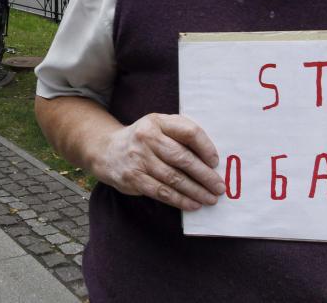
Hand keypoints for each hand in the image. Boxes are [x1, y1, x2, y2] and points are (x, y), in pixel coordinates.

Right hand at [94, 113, 224, 210]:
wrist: (107, 151)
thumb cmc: (143, 139)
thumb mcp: (158, 126)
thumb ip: (181, 132)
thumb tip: (210, 157)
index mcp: (157, 122)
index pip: (188, 132)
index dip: (206, 147)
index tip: (215, 162)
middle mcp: (147, 138)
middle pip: (183, 158)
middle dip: (205, 175)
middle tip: (219, 187)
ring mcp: (139, 159)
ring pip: (174, 178)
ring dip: (196, 191)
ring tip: (210, 198)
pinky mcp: (133, 178)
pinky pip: (162, 192)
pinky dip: (180, 200)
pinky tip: (193, 204)